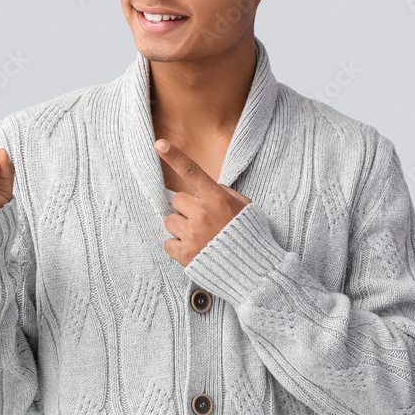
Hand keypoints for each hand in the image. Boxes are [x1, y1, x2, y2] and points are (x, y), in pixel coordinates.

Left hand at [154, 139, 251, 266]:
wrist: (254, 271)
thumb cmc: (250, 235)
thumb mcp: (245, 207)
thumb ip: (224, 193)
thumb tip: (204, 189)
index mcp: (217, 199)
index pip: (192, 172)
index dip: (174, 156)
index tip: (159, 144)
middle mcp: (203, 214)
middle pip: (176, 200)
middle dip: (186, 208)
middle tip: (202, 220)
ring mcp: (192, 235)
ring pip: (170, 221)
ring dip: (181, 228)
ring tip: (201, 237)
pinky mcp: (185, 255)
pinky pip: (168, 244)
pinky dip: (178, 247)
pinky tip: (194, 250)